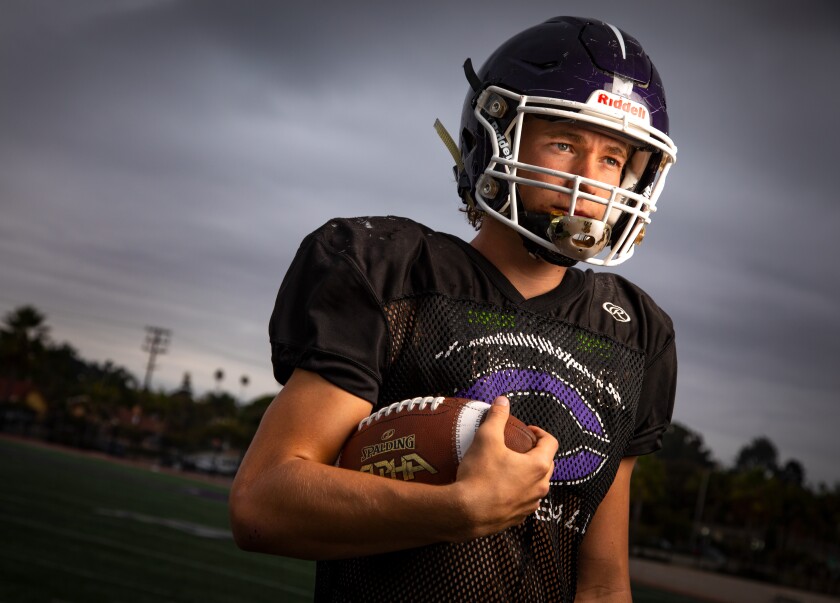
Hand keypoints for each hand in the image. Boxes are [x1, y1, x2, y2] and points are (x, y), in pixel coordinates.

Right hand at [450, 396, 557, 540]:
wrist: (465, 513)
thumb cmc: (479, 475)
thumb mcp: (486, 438)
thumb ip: (497, 417)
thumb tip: (503, 401)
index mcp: (538, 466)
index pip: (551, 442)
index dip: (540, 432)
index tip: (526, 430)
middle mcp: (540, 487)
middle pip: (546, 464)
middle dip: (535, 453)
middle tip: (517, 447)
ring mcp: (530, 505)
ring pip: (536, 484)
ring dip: (527, 474)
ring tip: (508, 467)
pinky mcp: (518, 518)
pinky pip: (524, 500)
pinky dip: (517, 491)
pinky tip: (500, 487)